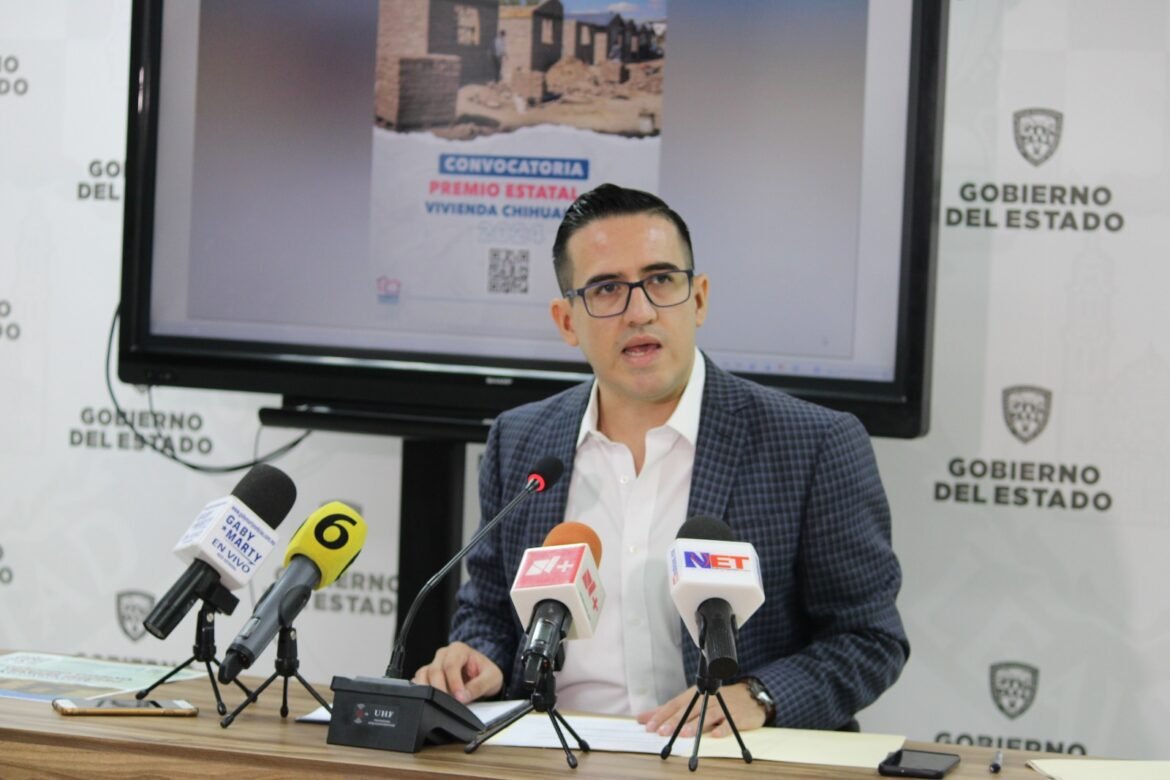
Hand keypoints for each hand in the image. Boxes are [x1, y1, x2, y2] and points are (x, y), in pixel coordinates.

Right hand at [411, 641, 502, 704]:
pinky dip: (422, 692)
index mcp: (459, 649)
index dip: (453, 682)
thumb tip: (463, 697)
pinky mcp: (428, 675)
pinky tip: (431, 701)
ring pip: (423, 675)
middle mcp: (444, 654)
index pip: (451, 664)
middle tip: (449, 704)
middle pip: (435, 670)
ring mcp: (434, 664)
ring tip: (440, 704)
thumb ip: (478, 687)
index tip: (459, 698)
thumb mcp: (491, 678)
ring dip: (430, 691)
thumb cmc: (485, 673)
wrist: (482, 676)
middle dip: (440, 689)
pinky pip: (418, 682)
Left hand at [636, 683, 766, 737]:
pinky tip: (715, 735)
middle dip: (674, 721)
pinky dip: (723, 728)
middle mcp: (706, 699)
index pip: (674, 705)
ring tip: (684, 734)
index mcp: (694, 695)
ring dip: (695, 725)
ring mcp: (722, 706)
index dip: (661, 715)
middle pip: (688, 710)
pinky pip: (729, 722)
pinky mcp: (737, 715)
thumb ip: (668, 711)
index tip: (649, 727)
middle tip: (662, 732)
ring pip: (707, 715)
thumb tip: (642, 718)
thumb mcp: (692, 701)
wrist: (750, 696)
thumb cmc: (716, 700)